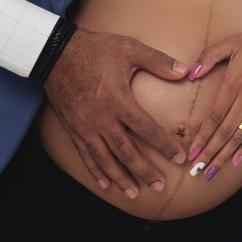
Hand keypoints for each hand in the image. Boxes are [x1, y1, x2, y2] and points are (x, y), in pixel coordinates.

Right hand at [43, 29, 188, 198]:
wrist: (55, 53)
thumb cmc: (94, 49)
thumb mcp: (128, 48)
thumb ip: (158, 61)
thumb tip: (186, 71)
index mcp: (118, 100)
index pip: (146, 129)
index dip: (164, 145)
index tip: (178, 158)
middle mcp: (102, 118)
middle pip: (126, 151)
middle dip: (144, 171)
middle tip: (159, 185)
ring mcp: (86, 126)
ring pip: (106, 159)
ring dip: (121, 178)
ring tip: (135, 193)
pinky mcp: (73, 128)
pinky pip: (86, 155)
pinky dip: (96, 171)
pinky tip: (105, 183)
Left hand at [185, 26, 241, 175]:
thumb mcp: (231, 42)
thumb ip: (208, 56)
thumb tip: (190, 74)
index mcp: (234, 83)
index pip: (215, 117)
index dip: (203, 136)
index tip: (191, 152)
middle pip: (225, 133)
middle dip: (210, 154)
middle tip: (196, 172)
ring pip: (239, 137)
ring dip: (224, 157)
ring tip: (210, 173)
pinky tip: (234, 163)